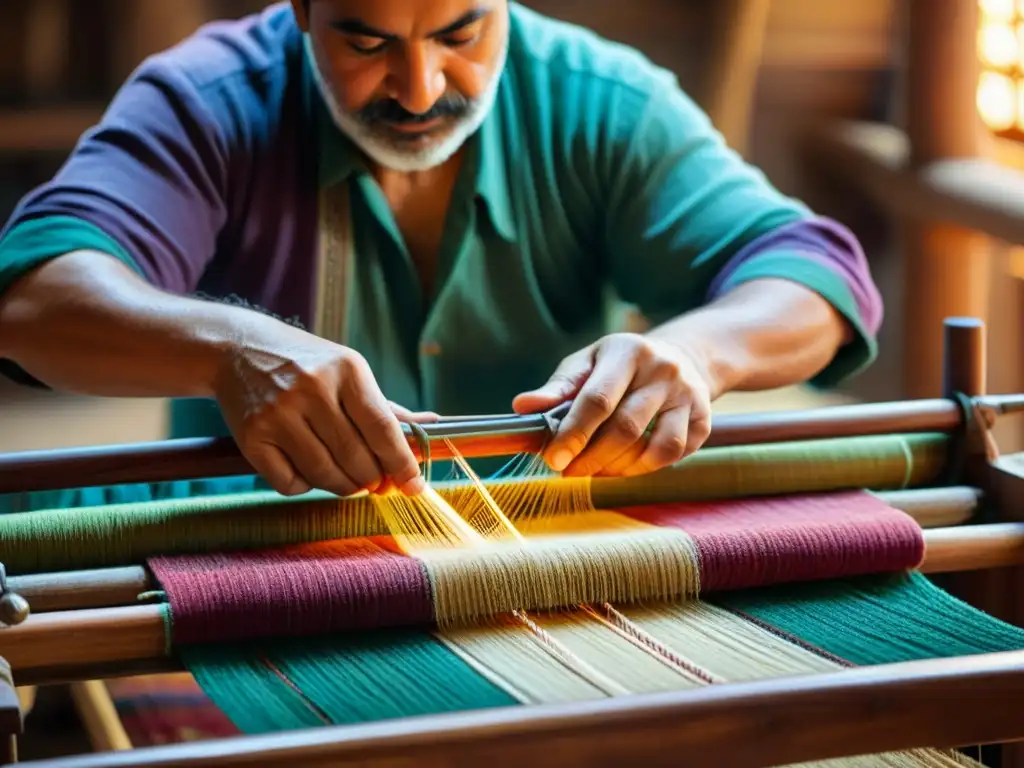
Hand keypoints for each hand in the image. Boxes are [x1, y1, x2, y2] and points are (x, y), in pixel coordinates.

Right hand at [214, 324, 435, 496]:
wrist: (240, 348)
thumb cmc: (308, 364)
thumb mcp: (350, 371)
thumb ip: (387, 407)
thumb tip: (431, 428)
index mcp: (346, 370)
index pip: (382, 428)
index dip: (402, 463)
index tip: (413, 486)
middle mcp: (312, 390)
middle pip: (356, 458)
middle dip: (372, 479)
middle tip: (374, 481)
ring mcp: (278, 413)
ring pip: (325, 475)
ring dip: (343, 487)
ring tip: (347, 479)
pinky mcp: (252, 436)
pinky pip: (290, 483)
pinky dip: (305, 486)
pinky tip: (308, 469)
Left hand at [512, 333, 711, 476]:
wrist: (680, 358)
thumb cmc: (620, 366)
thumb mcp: (587, 363)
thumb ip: (558, 388)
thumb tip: (523, 407)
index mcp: (628, 351)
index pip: (598, 399)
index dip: (573, 433)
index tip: (553, 459)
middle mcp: (663, 370)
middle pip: (626, 427)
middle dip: (592, 457)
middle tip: (569, 471)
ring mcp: (688, 395)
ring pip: (656, 446)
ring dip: (620, 468)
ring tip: (596, 470)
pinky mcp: (704, 418)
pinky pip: (675, 455)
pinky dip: (645, 468)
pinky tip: (625, 466)